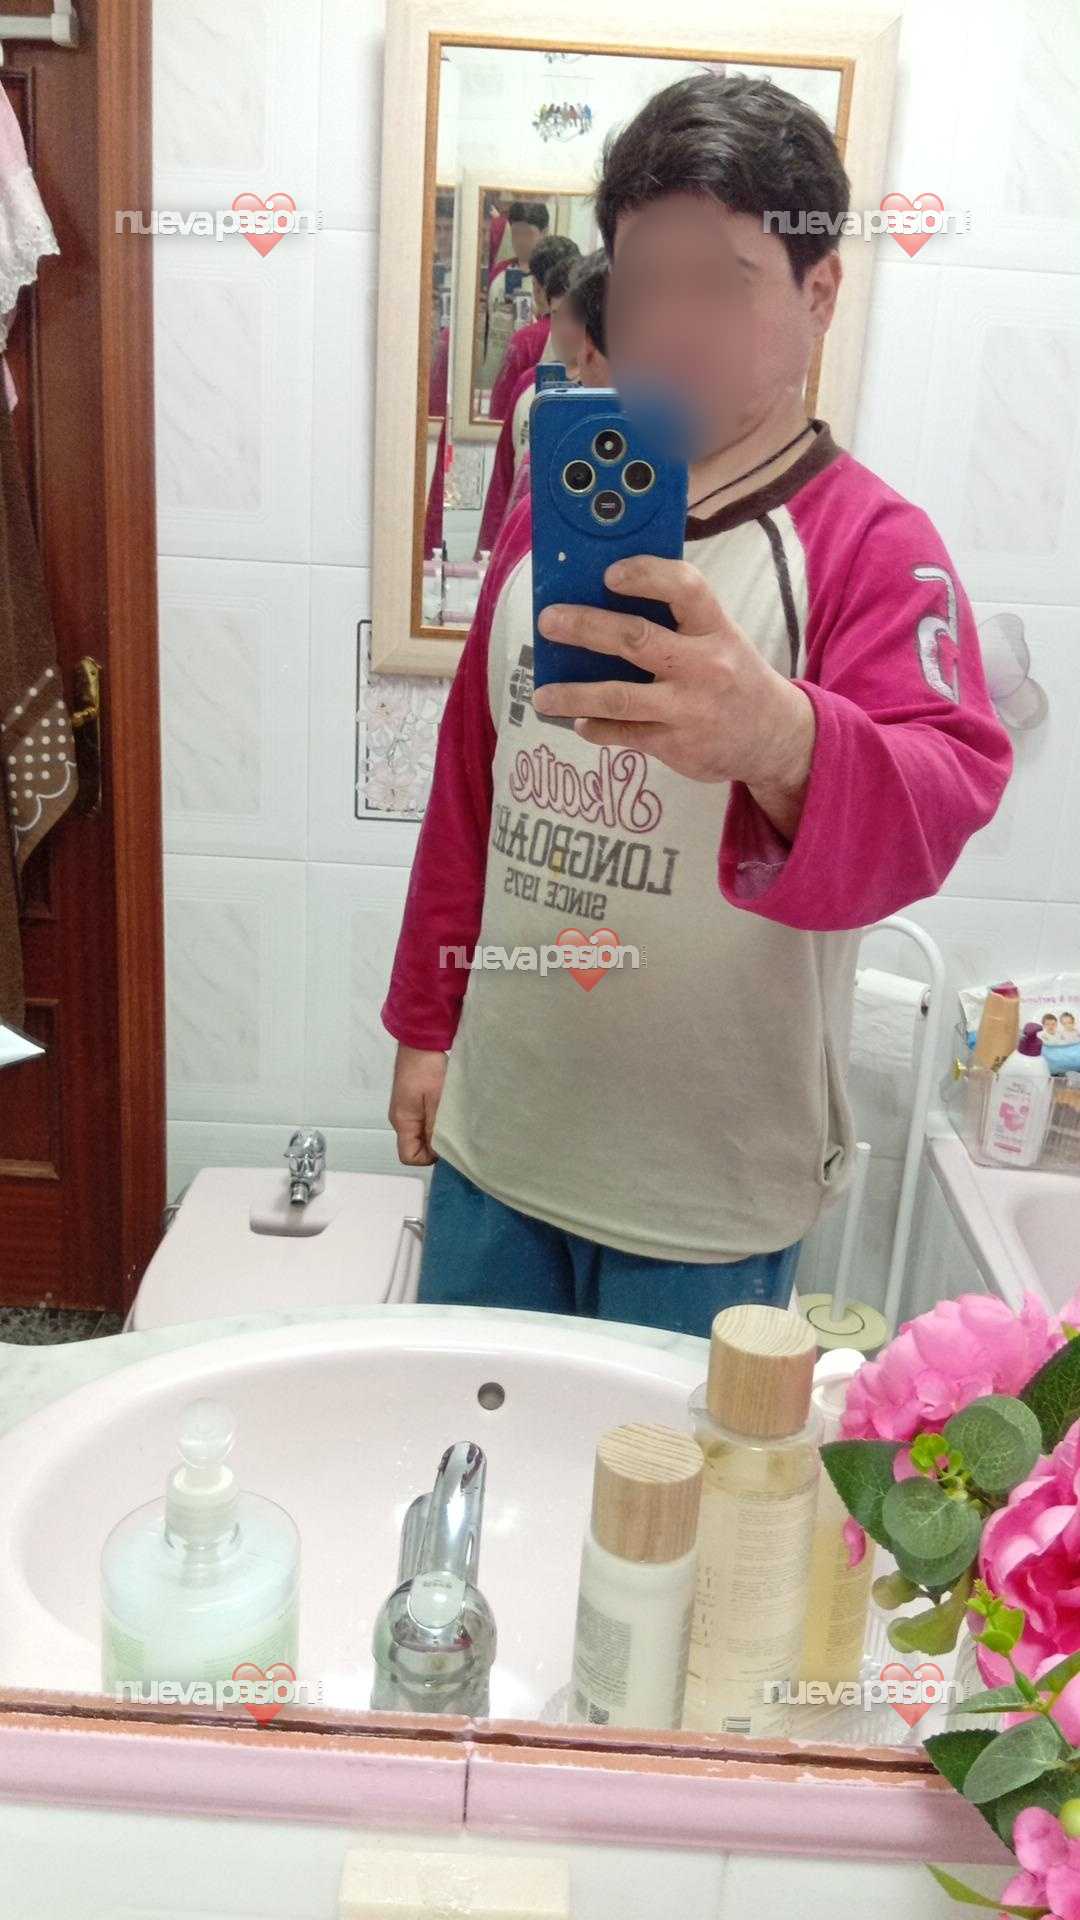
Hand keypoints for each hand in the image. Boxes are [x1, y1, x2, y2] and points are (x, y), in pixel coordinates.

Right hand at [389, 1045, 446, 1165]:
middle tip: (452, 1130)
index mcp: (403, 1121)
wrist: (419, 1041)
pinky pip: (420, 1121)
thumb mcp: (436, 1101)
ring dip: (434, 1131)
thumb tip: (436, 1152)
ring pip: (418, 1133)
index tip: (445, 1144)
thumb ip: (435, 1128)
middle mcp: (399, 1119)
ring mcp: (404, 1109)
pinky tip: (444, 1109)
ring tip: (449, 1117)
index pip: (408, 1156)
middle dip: (432, 1145)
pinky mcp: (410, 1101)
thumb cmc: (427, 1069)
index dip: (427, 1157)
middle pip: (413, 1146)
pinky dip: (432, 1120)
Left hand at [533, 555, 816, 840]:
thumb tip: (602, 600)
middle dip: (586, 627)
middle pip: (637, 640)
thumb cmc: (732, 674)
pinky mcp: (676, 746)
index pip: (686, 589)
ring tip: (542, 694)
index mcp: (716, 629)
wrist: (774, 736)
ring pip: (619, 698)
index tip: (609, 574)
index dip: (647, 575)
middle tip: (548, 621)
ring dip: (573, 694)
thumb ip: (676, 621)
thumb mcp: (719, 638)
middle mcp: (705, 666)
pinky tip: (578, 721)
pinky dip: (595, 727)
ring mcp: (689, 709)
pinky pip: (624, 735)